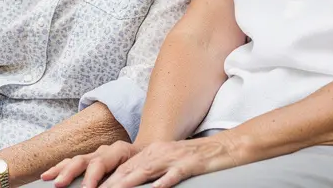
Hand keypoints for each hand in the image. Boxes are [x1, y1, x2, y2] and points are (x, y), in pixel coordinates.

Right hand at [40, 141, 139, 187]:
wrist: (149, 153)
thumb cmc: (145, 165)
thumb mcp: (142, 171)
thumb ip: (128, 180)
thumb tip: (116, 186)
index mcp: (120, 150)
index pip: (102, 163)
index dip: (92, 177)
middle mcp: (105, 150)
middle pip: (85, 160)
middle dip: (70, 173)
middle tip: (60, 184)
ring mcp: (96, 155)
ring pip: (75, 160)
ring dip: (61, 170)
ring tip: (48, 179)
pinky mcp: (89, 160)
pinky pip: (71, 163)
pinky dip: (60, 169)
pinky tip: (47, 175)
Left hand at [97, 138, 236, 187]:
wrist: (225, 148)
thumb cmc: (196, 159)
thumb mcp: (169, 163)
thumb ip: (150, 172)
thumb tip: (130, 182)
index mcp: (152, 152)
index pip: (124, 168)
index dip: (107, 179)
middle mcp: (160, 152)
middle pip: (130, 169)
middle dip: (111, 183)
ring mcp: (175, 157)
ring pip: (147, 171)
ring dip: (129, 182)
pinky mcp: (191, 164)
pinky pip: (176, 174)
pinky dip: (164, 181)